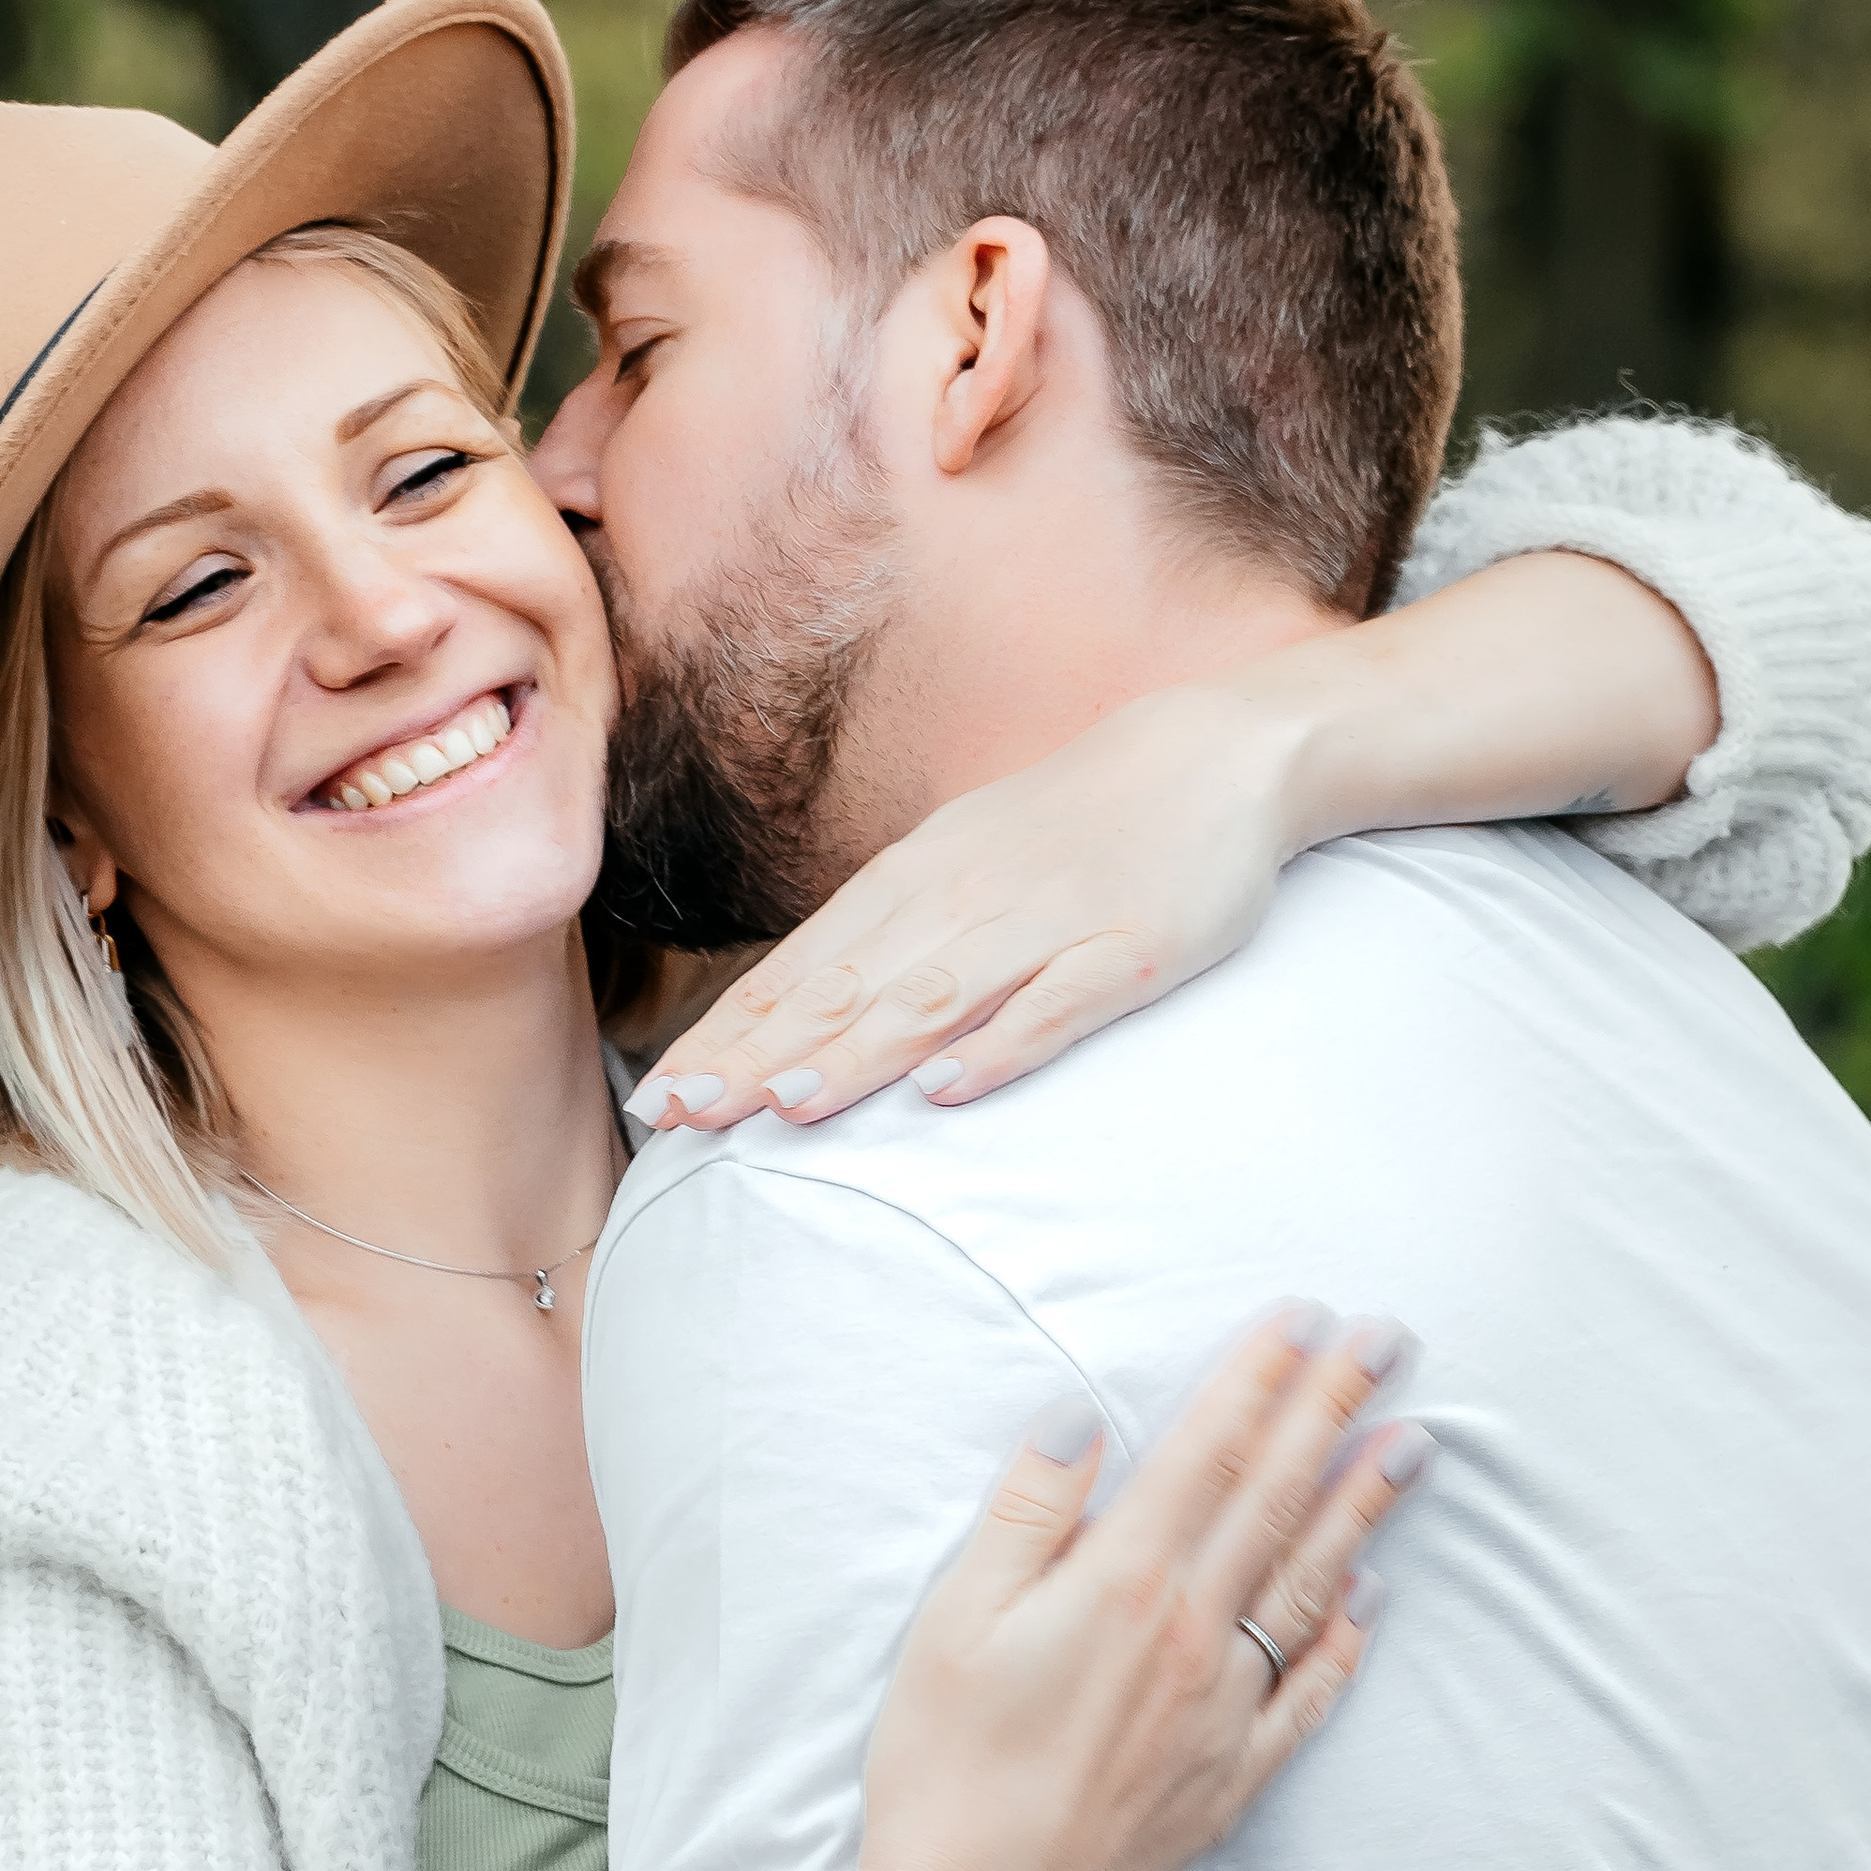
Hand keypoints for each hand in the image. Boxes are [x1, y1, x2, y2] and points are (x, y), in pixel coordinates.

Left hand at [625, 675, 1303, 1130]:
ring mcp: (1046, 923)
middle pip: (846, 990)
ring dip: (857, 1053)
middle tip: (682, 1116)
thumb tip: (796, 1016)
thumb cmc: (1070, 827)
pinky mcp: (1129, 950)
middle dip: (757, 1056)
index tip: (658, 1097)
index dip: (726, 1036)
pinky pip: (1058, 1003)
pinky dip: (1001, 1046)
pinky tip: (950, 1092)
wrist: (1212, 754)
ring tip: (785, 1105)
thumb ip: (887, 939)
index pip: (800, 971)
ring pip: (935, 997)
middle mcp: (964, 899)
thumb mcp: (961, 864)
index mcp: (914, 882)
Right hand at [857, 1305, 1422, 1870]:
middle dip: (1334, 1411)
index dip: (1259, 1379)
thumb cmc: (942, 1768)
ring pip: (1309, 1586)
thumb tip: (1079, 1418)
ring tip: (1414, 1444)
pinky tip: (1372, 1599)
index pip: (1207, 1453)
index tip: (1306, 1318)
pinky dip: (1345, 1641)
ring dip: (1363, 1508)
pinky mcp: (1230, 1779)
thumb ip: (1025, 1513)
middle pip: (1276, 1500)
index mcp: (1120, 1583)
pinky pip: (1307, 1695)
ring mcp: (1222, 1711)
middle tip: (1391, 1341)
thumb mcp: (951, 1621)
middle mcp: (1190, 1637)